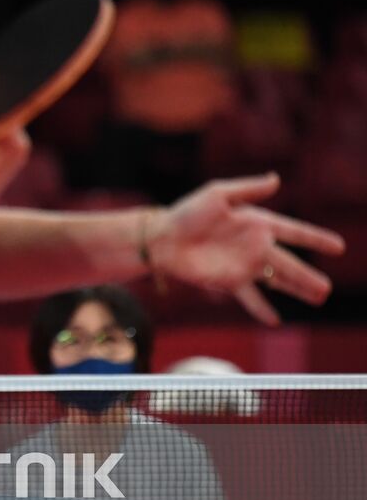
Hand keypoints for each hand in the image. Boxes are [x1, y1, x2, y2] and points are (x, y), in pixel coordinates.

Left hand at [147, 172, 346, 324]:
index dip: (315, 238)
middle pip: (289, 263)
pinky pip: (250, 297)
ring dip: (296, 291)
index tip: (339, 247)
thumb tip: (276, 179)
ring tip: (317, 299)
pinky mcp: (228, 281)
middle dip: (308, 276)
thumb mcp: (216, 194)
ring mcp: (243, 265)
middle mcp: (254, 246)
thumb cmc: (186, 212)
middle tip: (327, 288)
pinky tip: (275, 320)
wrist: (160, 238)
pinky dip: (261, 308)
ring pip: (277, 281)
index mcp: (256, 223)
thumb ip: (248, 189)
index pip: (293, 231)